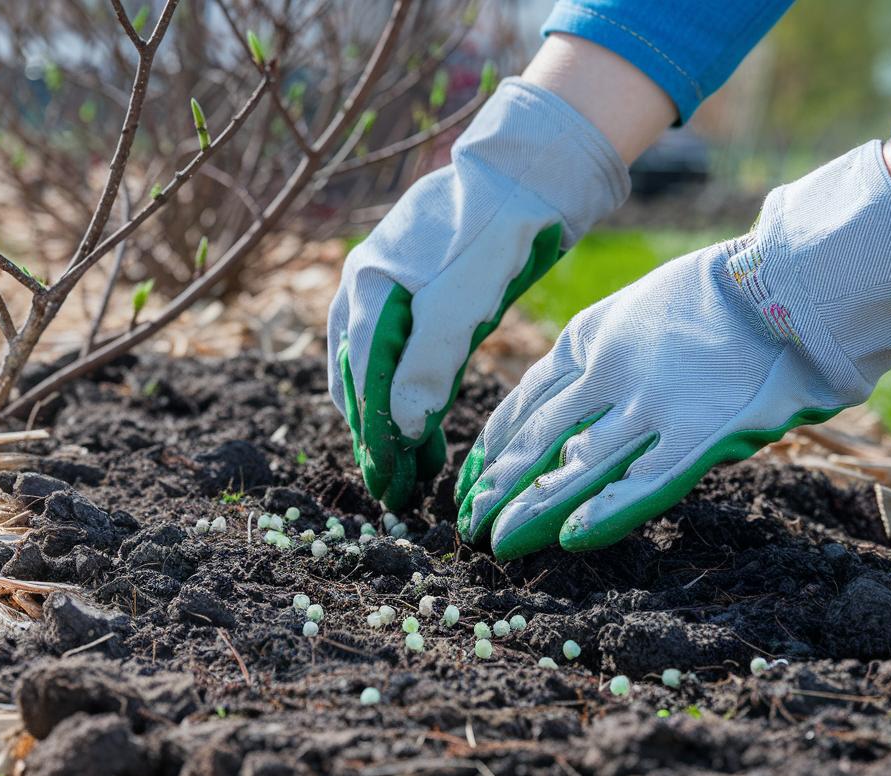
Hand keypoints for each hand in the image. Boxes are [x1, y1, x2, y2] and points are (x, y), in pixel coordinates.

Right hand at [328, 78, 628, 509]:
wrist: (531, 169)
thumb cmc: (496, 227)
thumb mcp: (463, 297)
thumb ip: (429, 360)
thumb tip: (399, 425)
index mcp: (368, 289)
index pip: (362, 380)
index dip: (374, 436)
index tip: (387, 483)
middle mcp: (368, 290)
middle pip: (359, 379)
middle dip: (375, 437)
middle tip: (392, 490)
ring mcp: (392, 290)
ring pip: (376, 370)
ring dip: (390, 420)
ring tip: (409, 469)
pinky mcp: (421, 293)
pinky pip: (400, 355)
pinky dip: (407, 393)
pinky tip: (420, 423)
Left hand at [457, 141, 890, 558]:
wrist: (790, 282)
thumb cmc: (715, 300)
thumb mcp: (631, 313)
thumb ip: (593, 361)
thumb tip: (558, 413)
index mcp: (586, 340)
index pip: (522, 405)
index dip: (492, 450)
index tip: (470, 482)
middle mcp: (607, 373)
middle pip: (537, 441)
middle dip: (498, 488)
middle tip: (469, 525)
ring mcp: (651, 404)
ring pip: (575, 466)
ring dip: (532, 508)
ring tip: (497, 541)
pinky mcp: (699, 433)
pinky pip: (642, 481)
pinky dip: (604, 511)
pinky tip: (569, 539)